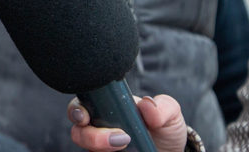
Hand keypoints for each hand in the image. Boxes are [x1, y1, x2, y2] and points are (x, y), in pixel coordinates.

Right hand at [68, 95, 189, 151]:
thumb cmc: (166, 131)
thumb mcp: (171, 115)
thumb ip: (163, 107)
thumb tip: (147, 105)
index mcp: (108, 106)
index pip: (83, 103)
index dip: (77, 109)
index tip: (85, 116)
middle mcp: (99, 125)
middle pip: (77, 127)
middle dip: (87, 133)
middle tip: (119, 137)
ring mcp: (101, 145)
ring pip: (82, 142)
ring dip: (97, 143)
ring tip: (124, 145)